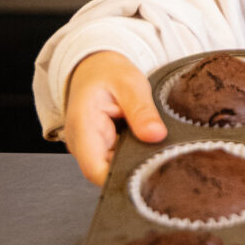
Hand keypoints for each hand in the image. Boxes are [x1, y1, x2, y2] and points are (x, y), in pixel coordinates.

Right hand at [63, 51, 166, 186]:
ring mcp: (89, 149)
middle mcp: (81, 144)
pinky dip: (133, 157)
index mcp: (82, 127)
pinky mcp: (99, 149)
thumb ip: (141, 110)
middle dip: (134, 171)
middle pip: (105, 173)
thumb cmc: (107, 73)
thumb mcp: (129, 84)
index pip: (95, 169)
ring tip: (158, 150)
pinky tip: (148, 147)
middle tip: (163, 159)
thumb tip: (156, 135)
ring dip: (134, 163)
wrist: (94, 67)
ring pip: (112, 169)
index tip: (150, 171)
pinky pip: (116, 162)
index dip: (122, 177)